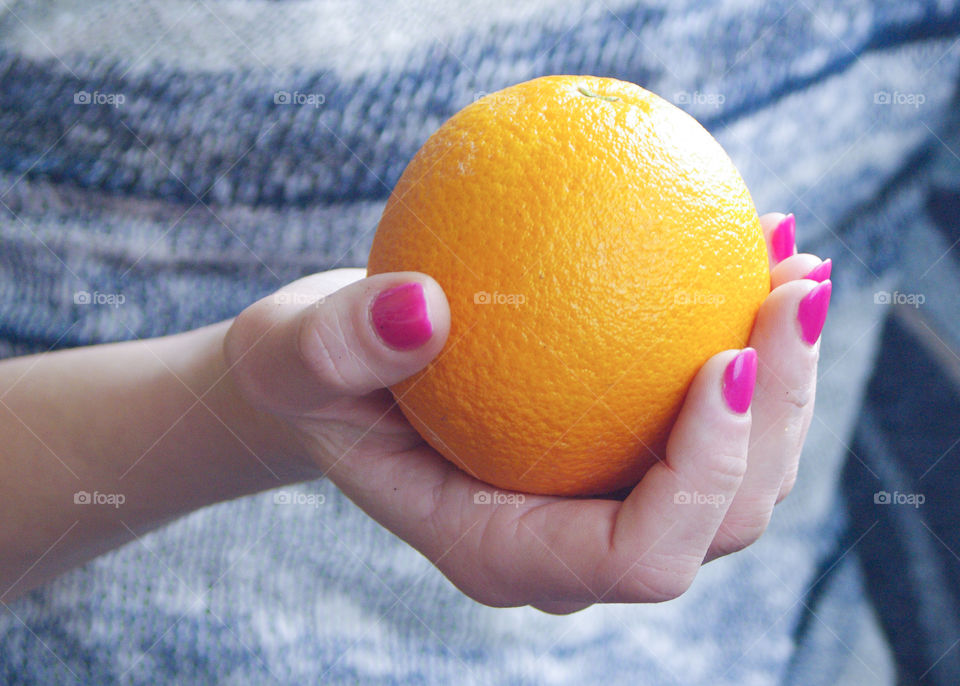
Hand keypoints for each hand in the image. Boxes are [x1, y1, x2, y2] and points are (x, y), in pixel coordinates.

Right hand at [223, 212, 830, 613]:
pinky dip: (750, 345)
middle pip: (719, 523)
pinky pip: (710, 417)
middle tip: (796, 290)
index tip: (722, 360)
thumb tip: (420, 308)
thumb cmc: (311, 375)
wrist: (339, 375)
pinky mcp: (617, 450)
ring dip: (788, 380)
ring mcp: (601, 502)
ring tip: (800, 265)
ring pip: (738, 478)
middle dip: (778, 418)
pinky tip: (758, 252)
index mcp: (503, 550)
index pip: (635, 554)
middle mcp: (570, 545)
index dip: (701, 480)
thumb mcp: (294, 354)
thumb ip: (337, 345)